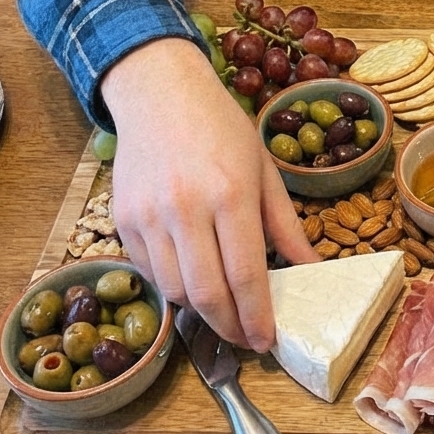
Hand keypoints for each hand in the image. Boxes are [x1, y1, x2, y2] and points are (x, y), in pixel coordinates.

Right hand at [101, 37, 316, 350]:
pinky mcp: (121, 220)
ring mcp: (149, 216)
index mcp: (231, 194)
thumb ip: (286, 225)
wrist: (161, 93)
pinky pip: (149, 272)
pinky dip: (172, 285)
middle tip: (246, 339)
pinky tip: (192, 279)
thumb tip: (312, 269)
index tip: (268, 341)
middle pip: (206, 294)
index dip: (257, 316)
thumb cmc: (222, 128)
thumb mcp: (265, 170)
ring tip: (224, 311)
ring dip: (201, 311)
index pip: (245, 275)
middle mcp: (186, 208)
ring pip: (174, 290)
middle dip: (230, 327)